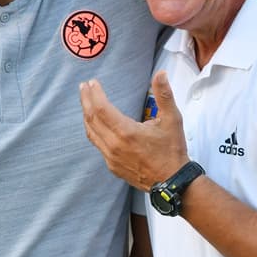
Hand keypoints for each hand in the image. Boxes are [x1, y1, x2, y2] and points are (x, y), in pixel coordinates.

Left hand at [80, 71, 188, 189]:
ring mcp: (111, 157)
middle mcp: (114, 145)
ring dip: (86, 115)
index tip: (93, 83)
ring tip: (86, 102)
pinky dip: (93, 131)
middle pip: (91, 118)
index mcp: (126, 132)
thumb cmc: (172, 151)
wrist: (172, 182)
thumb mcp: (172, 119)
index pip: (101, 108)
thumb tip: (160, 73)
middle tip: (84, 87)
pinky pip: (97, 145)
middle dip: (86, 100)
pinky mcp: (112, 166)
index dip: (94, 94)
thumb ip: (164, 94)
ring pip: (91, 132)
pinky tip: (95, 124)